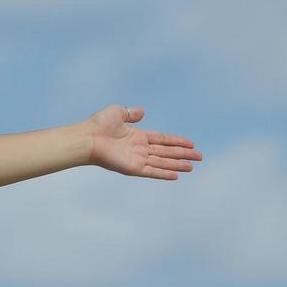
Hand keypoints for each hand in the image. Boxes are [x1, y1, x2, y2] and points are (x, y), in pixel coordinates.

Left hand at [86, 104, 201, 179]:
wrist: (87, 137)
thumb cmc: (98, 124)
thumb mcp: (117, 112)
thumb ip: (131, 113)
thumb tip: (142, 111)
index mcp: (137, 136)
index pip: (162, 139)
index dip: (176, 141)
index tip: (191, 143)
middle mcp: (139, 148)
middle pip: (166, 151)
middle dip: (183, 154)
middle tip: (199, 156)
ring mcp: (136, 159)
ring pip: (162, 162)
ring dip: (177, 164)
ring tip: (192, 166)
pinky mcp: (132, 168)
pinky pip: (152, 171)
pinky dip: (164, 173)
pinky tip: (176, 175)